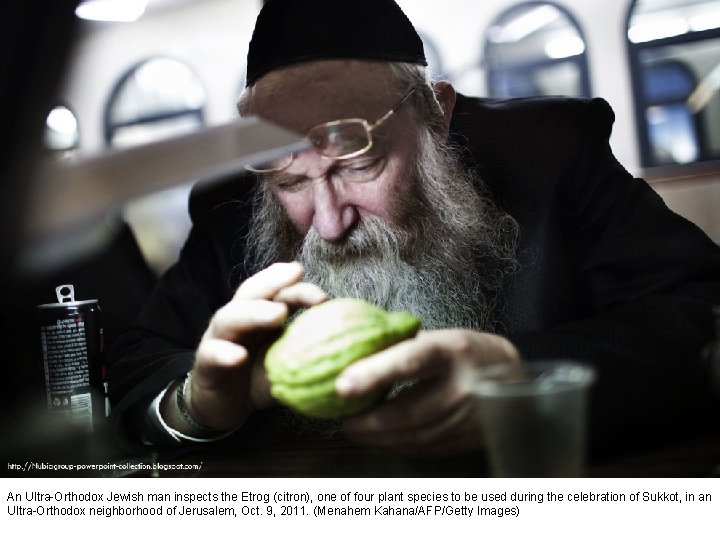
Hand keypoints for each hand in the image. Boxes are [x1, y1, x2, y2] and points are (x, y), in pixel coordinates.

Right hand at [184, 262, 327, 431]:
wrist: (222, 405)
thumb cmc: (258, 377)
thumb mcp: (287, 360)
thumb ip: (309, 347)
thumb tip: (354, 346)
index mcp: (258, 314)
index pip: (273, 290)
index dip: (293, 284)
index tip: (319, 289)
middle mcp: (237, 319)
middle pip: (251, 293)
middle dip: (275, 285)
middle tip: (298, 285)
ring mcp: (218, 338)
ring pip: (230, 317)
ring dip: (254, 313)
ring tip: (277, 315)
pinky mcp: (206, 363)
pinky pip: (213, 354)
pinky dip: (224, 353)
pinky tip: (239, 357)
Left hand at [335, 329, 519, 456]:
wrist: (512, 375)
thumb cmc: (465, 351)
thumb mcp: (438, 337)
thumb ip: (401, 347)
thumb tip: (352, 355)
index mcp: (452, 350)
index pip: (409, 361)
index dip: (374, 374)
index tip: (342, 386)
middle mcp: (463, 385)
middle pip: (409, 412)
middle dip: (370, 421)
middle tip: (344, 421)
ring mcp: (470, 416)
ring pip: (415, 436)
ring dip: (380, 437)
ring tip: (356, 431)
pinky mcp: (471, 438)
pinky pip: (427, 448)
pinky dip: (400, 445)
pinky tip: (382, 440)